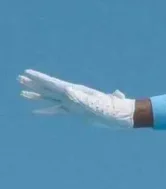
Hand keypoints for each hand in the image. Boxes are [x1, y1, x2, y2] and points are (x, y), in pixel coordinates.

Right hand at [18, 70, 135, 127]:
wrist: (123, 115)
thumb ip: (82, 97)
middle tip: (19, 78)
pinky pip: (56, 111)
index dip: (40, 79)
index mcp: (76, 91)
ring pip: (50, 99)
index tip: (28, 73)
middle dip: (34, 84)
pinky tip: (35, 112)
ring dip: (36, 96)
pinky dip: (45, 111)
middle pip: (49, 89)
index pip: (54, 84)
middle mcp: (73, 95)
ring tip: (21, 93)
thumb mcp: (96, 103)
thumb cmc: (112, 108)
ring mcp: (73, 103)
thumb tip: (67, 90)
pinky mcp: (75, 112)